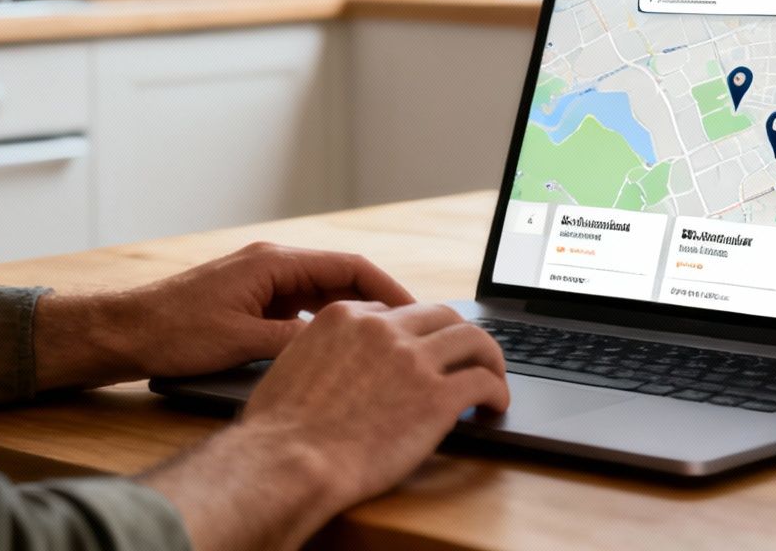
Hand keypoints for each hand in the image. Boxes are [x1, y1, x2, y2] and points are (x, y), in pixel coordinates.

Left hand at [34, 242, 414, 390]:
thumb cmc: (174, 333)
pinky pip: (300, 308)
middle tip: (408, 333)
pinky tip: (336, 353)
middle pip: (341, 278)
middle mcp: (272, 264)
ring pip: (323, 295)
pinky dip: (323, 326)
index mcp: (274, 263)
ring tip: (381, 347)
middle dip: (377, 305)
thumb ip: (294, 342)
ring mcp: (262, 282)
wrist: (124, 333)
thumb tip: (340, 350)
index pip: (349, 267)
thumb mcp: (242, 343)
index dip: (388, 290)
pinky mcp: (251, 300)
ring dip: (351, 317)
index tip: (415, 312)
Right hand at [245, 301, 510, 501]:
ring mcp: (413, 359)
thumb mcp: (291, 366)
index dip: (416, 333)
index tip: (424, 351)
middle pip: (441, 315)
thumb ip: (322, 352)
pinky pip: (482, 381)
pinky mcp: (437, 396)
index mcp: (345, 317)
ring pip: (472, 339)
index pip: (397, 312)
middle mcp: (384, 329)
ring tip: (493, 376)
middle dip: (459, 334)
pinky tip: (495, 405)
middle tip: (469, 356)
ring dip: (489, 357)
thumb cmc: (278, 431)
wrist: (288, 463)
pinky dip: (497, 390)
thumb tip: (338, 363)